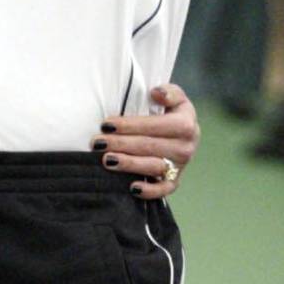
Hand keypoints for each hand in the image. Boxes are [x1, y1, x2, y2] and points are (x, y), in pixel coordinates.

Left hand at [94, 84, 199, 199]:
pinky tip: (131, 188)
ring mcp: (180, 167)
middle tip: (97, 143)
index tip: (106, 124)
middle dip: (121, 144)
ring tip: (107, 160)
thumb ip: (169, 92)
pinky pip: (163, 190)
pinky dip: (149, 191)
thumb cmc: (171, 114)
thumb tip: (156, 93)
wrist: (183, 136)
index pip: (155, 125)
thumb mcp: (175, 98)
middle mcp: (185, 147)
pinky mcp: (174, 182)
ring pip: (153, 167)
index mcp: (185, 125)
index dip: (130, 125)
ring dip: (129, 164)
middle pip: (149, 146)